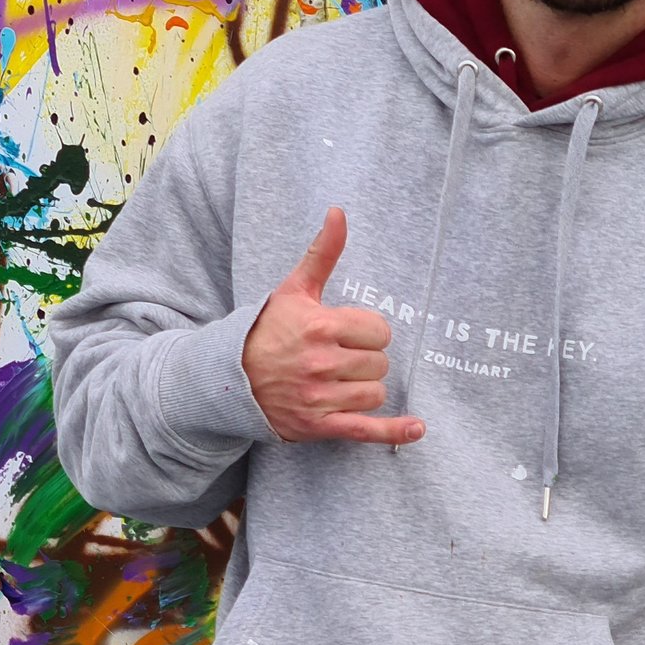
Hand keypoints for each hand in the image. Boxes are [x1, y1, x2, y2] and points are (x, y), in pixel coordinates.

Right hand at [244, 208, 421, 444]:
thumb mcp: (294, 290)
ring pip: (374, 393)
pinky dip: (394, 432)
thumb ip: (323, 253)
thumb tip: (339, 212)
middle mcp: (321, 363)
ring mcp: (319, 398)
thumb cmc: (265, 330)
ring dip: (365, 388)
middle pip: (380, 363)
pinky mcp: (318, 426)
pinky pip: (366, 430)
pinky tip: (416, 429)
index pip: (379, 331)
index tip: (349, 334)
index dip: (368, 332)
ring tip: (341, 382)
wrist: (228, 377)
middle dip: (366, 360)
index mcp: (321, 326)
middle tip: (340, 358)